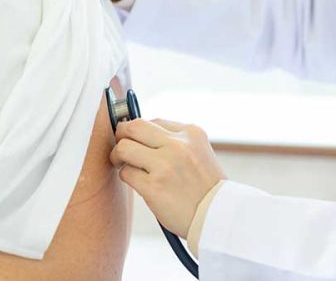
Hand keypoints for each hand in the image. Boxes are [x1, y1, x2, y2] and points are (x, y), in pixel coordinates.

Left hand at [109, 118, 226, 238]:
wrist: (217, 215)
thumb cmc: (205, 187)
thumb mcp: (199, 152)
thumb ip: (175, 141)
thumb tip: (139, 133)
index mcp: (191, 133)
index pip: (154, 121)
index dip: (142, 132)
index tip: (138, 141)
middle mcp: (178, 145)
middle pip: (134, 126)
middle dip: (121, 135)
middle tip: (121, 146)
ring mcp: (165, 165)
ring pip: (124, 148)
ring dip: (118, 156)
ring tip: (123, 165)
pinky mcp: (154, 186)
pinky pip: (126, 173)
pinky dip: (127, 177)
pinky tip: (138, 183)